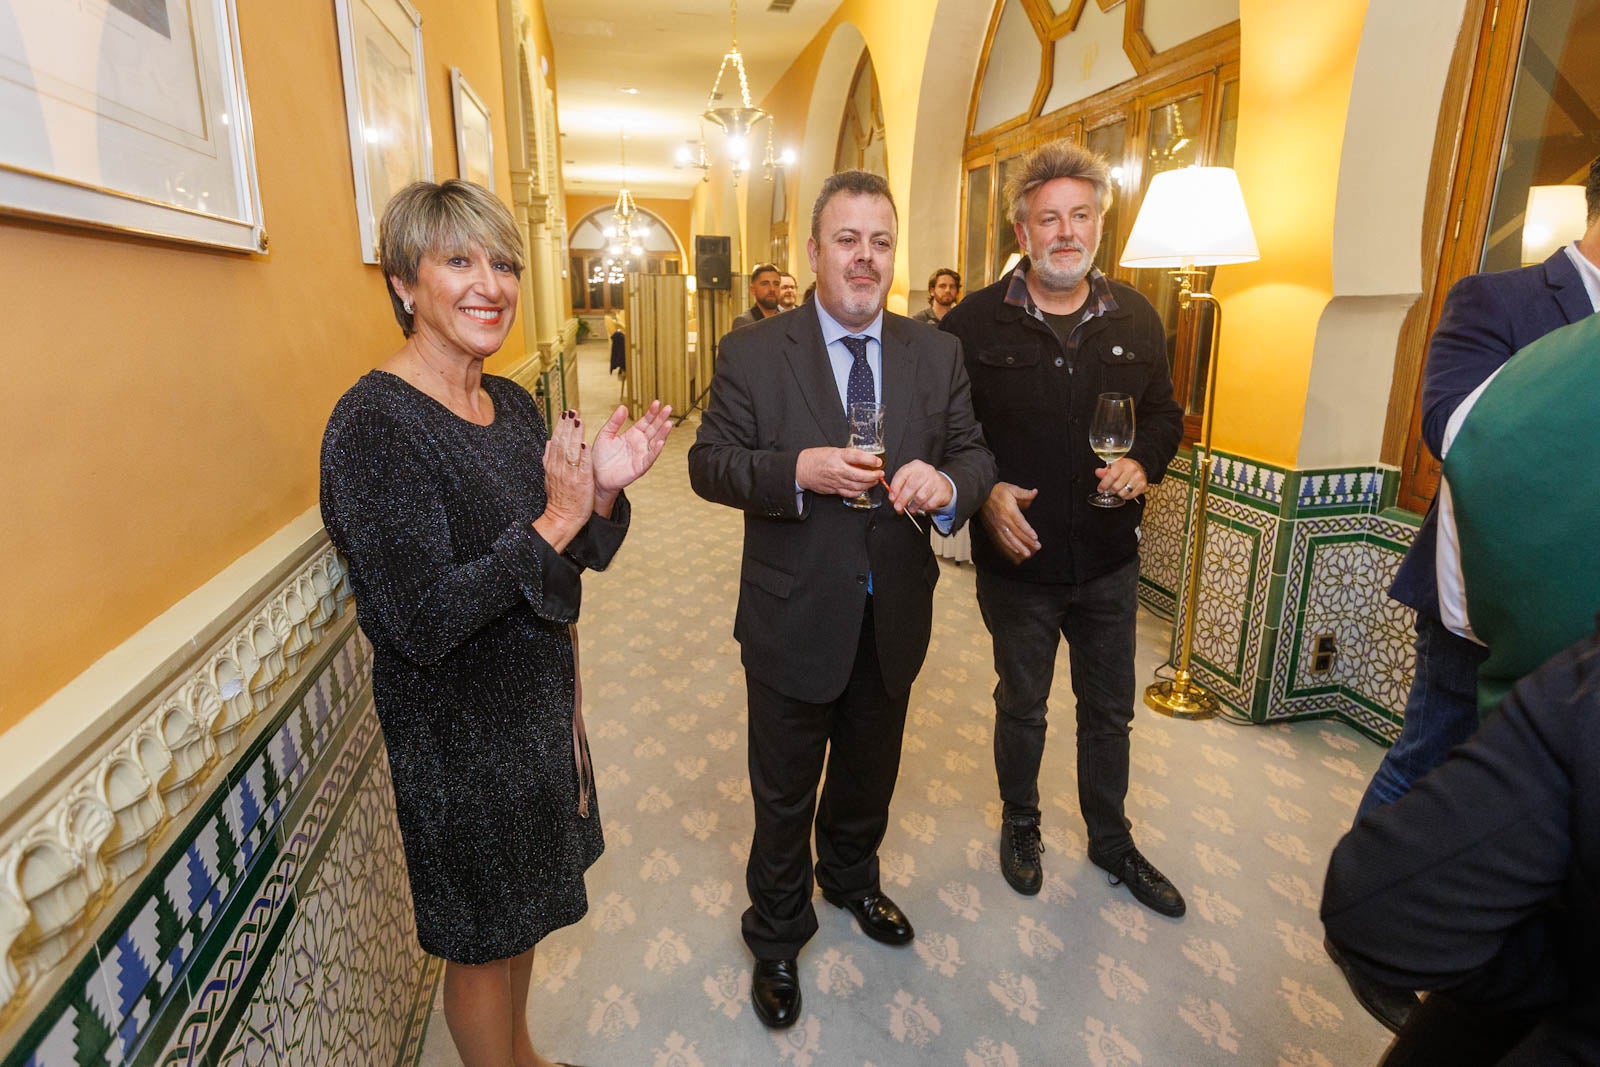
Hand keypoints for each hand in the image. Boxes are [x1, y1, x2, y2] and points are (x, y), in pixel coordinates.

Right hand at [535, 410, 593, 550]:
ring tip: (578, 421)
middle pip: (563, 443)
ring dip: (574, 435)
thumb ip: (549, 458)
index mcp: (552, 465)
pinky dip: (582, 456)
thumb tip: (549, 442)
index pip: (556, 441)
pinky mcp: (580, 483)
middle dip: (567, 426)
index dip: (561, 426)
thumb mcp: (549, 476)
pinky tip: (584, 444)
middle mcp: (559, 468)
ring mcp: (570, 475)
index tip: (565, 413)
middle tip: (572, 411)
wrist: (562, 518)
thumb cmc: (559, 498)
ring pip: (571, 451)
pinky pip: (581, 467)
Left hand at [592, 400, 673, 494]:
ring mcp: (641, 455)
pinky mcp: (640, 467)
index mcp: (632, 434)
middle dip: (661, 418)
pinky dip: (656, 451)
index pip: (646, 421)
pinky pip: (650, 458)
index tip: (657, 402)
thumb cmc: (600, 457)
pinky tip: (661, 442)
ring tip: (668, 423)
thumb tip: (623, 407)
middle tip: (668, 408)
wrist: (596, 477)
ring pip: (655, 442)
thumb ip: (615, 421)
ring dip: (663, 433)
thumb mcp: (605, 434)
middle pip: (654, 429)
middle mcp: (639, 444)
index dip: (652, 412)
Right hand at [796, 446, 881, 497]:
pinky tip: (863, 488)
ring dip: (869, 484)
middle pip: (860, 475)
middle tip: (880, 474)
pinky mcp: (834, 489)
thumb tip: (865, 458)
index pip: (857, 457)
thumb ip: (848, 455)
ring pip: (857, 486)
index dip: (870, 460)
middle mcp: (838, 469)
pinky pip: (850, 493)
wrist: (802, 469)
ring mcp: (836, 481)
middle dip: (873, 476)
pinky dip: (859, 491)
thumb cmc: (817, 458)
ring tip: (874, 480)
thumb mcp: (834, 451)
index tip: (878, 461)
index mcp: (838, 456)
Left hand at [887, 460, 951, 514]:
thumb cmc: (923, 482)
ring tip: (911, 509)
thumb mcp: (910, 478)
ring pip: (920, 496)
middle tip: (898, 507)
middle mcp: (926, 471)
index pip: (902, 475)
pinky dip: (924, 508)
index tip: (892, 498)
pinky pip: (930, 503)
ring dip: (913, 506)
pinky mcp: (942, 491)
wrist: (942, 484)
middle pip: (911, 486)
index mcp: (915, 466)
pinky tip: (922, 507)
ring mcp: (935, 480)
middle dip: (902, 499)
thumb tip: (893, 498)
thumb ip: (900, 486)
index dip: (895, 488)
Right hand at [980, 482, 1040, 563]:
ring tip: (1027, 554)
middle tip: (1037, 547)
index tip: (1035, 537)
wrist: (981, 495)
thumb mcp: (1011, 488)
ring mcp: (997, 526)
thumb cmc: (997, 491)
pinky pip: (1002, 540)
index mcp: (1008, 509)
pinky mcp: (994, 529)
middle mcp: (1003, 520)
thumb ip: (1024, 493)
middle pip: (1016, 533)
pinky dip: (1009, 547)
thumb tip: (1035, 492)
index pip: (1019, 522)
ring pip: (1009, 539)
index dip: (1027, 530)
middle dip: (1027, 541)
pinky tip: (1016, 552)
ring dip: (1018, 547)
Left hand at [1095, 457, 1147, 500]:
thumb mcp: (1113, 466)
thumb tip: (1098, 472)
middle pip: (1116, 487)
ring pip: (1123, 493)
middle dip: (1110, 490)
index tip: (1100, 489)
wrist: (1138, 466)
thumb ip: (1104, 471)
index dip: (1104, 484)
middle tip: (1109, 489)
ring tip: (1118, 490)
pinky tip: (1125, 491)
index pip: (1112, 476)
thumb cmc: (1123, 467)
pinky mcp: (1143, 484)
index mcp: (1122, 463)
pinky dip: (1126, 496)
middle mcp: (1131, 469)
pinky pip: (1131, 496)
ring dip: (1118, 494)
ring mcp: (1138, 477)